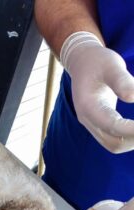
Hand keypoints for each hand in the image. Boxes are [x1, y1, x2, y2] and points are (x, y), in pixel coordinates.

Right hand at [61, 32, 133, 152]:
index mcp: (88, 106)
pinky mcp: (100, 124)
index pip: (112, 126)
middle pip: (114, 143)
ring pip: (115, 145)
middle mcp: (87, 119)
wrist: (82, 63)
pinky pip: (116, 139)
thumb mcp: (111, 65)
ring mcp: (92, 124)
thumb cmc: (98, 62)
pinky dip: (132, 137)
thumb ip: (123, 81)